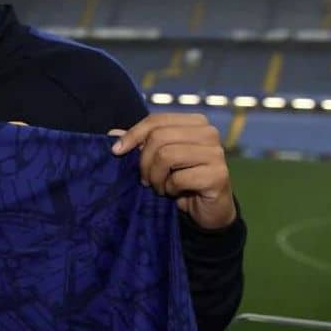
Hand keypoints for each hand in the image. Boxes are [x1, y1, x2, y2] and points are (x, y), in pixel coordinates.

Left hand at [109, 113, 236, 229]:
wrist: (207, 210)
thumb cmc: (182, 181)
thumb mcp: (158, 160)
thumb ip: (140, 144)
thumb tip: (112, 134)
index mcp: (196, 123)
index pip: (157, 120)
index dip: (133, 134)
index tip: (116, 151)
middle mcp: (209, 133)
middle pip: (159, 137)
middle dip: (145, 162)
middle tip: (146, 179)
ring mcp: (216, 153)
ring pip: (167, 156)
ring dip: (156, 177)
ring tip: (160, 187)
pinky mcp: (218, 175)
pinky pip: (179, 178)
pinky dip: (170, 189)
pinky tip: (175, 193)